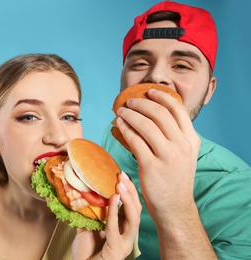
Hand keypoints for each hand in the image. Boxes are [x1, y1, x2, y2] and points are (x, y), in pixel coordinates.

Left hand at [72, 173, 140, 259]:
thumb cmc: (85, 250)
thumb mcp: (89, 225)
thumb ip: (92, 211)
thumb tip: (85, 190)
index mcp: (123, 228)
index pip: (133, 207)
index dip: (130, 191)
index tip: (123, 175)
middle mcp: (127, 235)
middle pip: (137, 210)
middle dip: (131, 191)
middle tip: (123, 176)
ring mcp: (124, 243)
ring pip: (134, 219)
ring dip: (128, 200)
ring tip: (120, 185)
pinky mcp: (117, 250)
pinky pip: (116, 228)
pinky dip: (115, 212)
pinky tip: (113, 200)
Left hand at [116, 88, 199, 221]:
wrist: (175, 206)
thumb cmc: (175, 179)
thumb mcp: (184, 154)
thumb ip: (175, 135)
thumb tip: (155, 114)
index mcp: (191, 140)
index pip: (177, 109)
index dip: (162, 97)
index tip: (149, 92)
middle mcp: (181, 145)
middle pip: (159, 113)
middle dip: (141, 103)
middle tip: (129, 101)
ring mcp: (167, 156)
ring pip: (145, 125)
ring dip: (130, 114)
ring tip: (121, 111)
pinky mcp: (151, 166)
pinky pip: (134, 140)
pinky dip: (125, 129)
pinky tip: (119, 125)